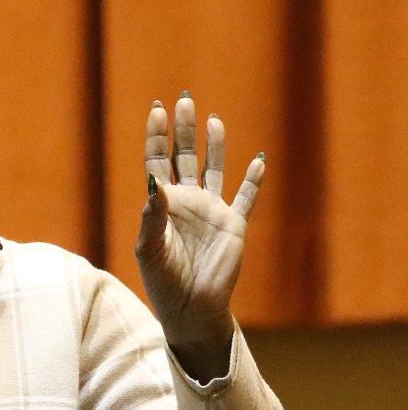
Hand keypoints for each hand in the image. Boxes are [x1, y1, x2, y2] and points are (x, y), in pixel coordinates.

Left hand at [135, 93, 263, 381]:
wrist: (190, 308)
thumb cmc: (163, 281)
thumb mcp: (149, 249)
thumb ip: (151, 217)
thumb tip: (153, 181)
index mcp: (162, 206)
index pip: (157, 162)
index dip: (156, 137)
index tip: (156, 111)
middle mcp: (186, 203)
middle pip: (185, 157)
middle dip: (184, 130)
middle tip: (183, 100)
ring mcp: (211, 212)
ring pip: (214, 170)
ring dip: (215, 145)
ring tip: (214, 120)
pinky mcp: (233, 226)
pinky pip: (246, 198)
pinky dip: (253, 181)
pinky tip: (259, 161)